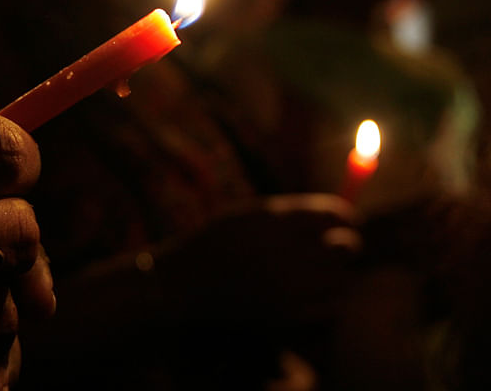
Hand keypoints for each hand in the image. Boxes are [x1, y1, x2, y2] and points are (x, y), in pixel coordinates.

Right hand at [154, 194, 360, 388]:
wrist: (182, 283)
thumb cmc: (215, 243)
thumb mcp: (248, 214)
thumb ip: (290, 213)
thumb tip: (337, 216)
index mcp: (275, 219)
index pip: (335, 214)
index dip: (343, 219)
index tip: (341, 225)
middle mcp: (284, 250)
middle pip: (346, 247)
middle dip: (344, 246)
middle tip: (337, 249)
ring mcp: (286, 284)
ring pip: (340, 279)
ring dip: (334, 274)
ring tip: (316, 273)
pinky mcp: (285, 314)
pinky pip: (327, 307)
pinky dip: (324, 301)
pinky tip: (307, 295)